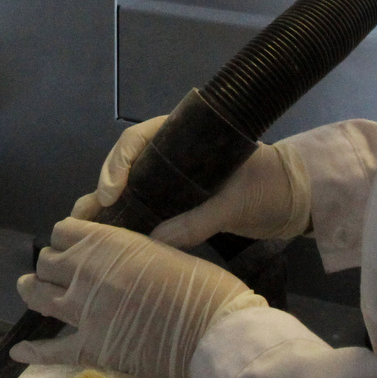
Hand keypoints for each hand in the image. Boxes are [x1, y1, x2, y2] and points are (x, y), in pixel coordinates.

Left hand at [11, 218, 264, 377]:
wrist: (214, 333)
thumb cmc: (204, 288)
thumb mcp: (166, 251)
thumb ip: (133, 253)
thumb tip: (123, 260)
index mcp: (108, 242)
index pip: (63, 230)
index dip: (66, 239)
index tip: (73, 247)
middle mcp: (87, 271)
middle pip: (47, 261)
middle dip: (51, 265)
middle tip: (59, 273)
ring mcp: (83, 311)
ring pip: (37, 295)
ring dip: (32, 291)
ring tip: (29, 289)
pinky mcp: (90, 349)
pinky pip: (51, 350)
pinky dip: (33, 351)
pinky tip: (18, 351)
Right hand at [74, 116, 310, 247]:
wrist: (293, 201)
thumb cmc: (269, 186)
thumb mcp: (238, 202)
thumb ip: (201, 219)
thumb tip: (158, 239)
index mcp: (187, 137)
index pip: (141, 138)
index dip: (120, 162)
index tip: (112, 190)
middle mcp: (174, 154)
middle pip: (127, 163)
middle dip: (105, 186)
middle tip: (89, 213)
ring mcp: (172, 178)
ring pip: (131, 185)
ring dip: (107, 204)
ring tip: (83, 226)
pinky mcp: (176, 201)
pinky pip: (144, 205)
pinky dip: (125, 219)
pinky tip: (106, 237)